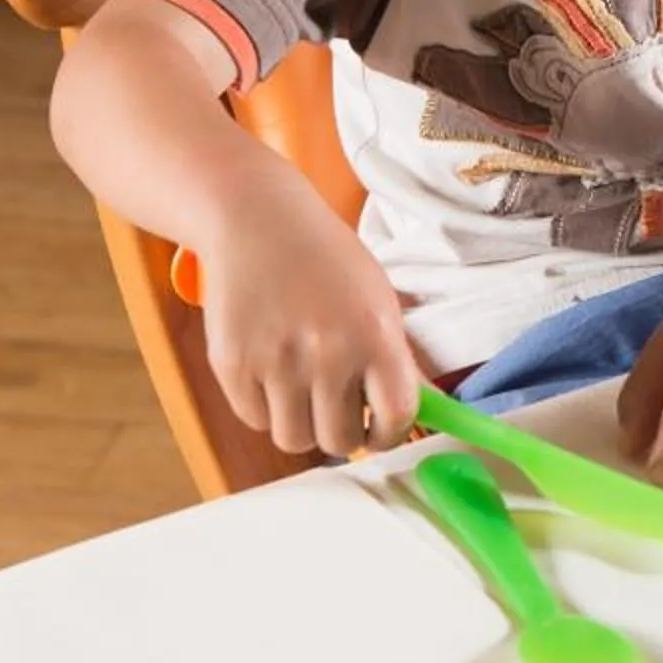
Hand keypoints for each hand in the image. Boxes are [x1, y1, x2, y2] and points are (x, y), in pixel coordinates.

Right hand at [197, 218, 421, 459]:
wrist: (257, 221)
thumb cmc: (326, 259)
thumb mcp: (378, 298)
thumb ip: (399, 358)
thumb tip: (430, 410)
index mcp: (375, 336)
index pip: (396, 417)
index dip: (388, 434)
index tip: (378, 430)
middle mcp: (328, 354)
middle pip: (340, 441)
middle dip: (342, 432)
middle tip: (336, 409)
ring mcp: (276, 362)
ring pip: (294, 439)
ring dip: (301, 423)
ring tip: (302, 389)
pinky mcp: (232, 365)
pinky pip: (255, 419)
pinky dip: (264, 406)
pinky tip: (270, 370)